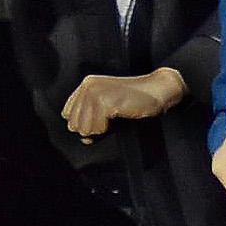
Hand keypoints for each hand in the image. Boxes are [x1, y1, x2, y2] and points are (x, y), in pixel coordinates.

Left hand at [60, 66, 189, 140]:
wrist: (157, 92)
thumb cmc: (135, 104)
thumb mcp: (109, 116)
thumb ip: (93, 126)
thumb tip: (84, 139)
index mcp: (86, 85)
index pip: (69, 116)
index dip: (86, 123)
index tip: (105, 118)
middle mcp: (87, 86)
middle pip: (74, 124)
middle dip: (93, 128)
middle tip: (113, 118)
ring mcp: (95, 93)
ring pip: (84, 129)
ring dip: (101, 130)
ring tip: (117, 117)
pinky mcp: (104, 101)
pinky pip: (96, 129)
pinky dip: (108, 129)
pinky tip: (120, 116)